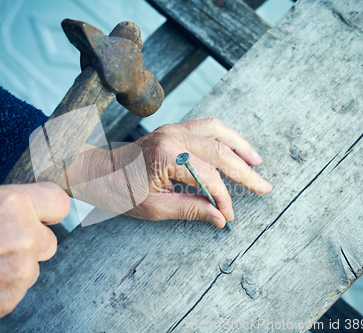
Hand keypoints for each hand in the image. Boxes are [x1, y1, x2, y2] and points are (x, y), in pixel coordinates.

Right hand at [0, 183, 69, 332]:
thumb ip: (2, 203)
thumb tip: (23, 206)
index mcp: (12, 204)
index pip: (59, 202)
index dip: (51, 209)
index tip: (47, 215)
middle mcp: (25, 235)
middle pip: (49, 240)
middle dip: (32, 242)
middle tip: (1, 244)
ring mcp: (21, 270)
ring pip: (33, 266)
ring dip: (16, 266)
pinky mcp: (13, 297)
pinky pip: (19, 288)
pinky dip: (4, 286)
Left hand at [67, 118, 270, 227]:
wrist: (98, 171)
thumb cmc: (121, 191)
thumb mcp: (155, 208)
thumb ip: (191, 209)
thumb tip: (220, 216)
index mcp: (167, 156)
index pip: (209, 178)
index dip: (224, 199)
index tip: (230, 215)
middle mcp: (173, 136)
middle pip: (220, 152)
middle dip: (245, 172)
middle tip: (264, 187)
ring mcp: (173, 128)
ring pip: (218, 131)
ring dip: (241, 146)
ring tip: (257, 163)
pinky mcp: (173, 128)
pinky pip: (206, 126)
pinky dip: (225, 136)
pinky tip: (235, 147)